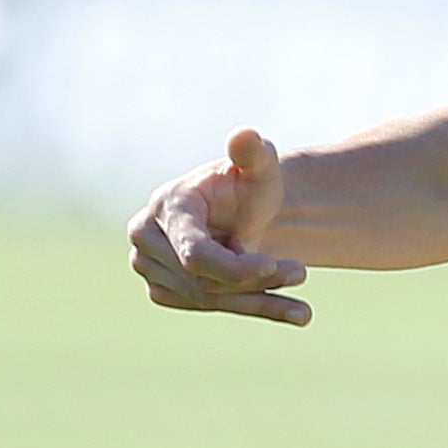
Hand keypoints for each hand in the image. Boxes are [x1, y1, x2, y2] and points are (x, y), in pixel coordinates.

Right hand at [128, 129, 312, 323]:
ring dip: (260, 298)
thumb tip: (246, 136)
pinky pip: (210, 308)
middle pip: (205, 280)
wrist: (243, 213)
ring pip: (210, 298)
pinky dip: (255, 309)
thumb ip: (255, 153)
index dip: (235, 269)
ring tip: (301, 296)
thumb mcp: (260, 168)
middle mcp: (146, 236)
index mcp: (166, 205)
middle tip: (301, 272)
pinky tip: (294, 311)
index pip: (195, 254)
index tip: (275, 264)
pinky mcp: (164, 290)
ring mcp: (149, 266)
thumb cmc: (250, 186)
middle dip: (257, 280)